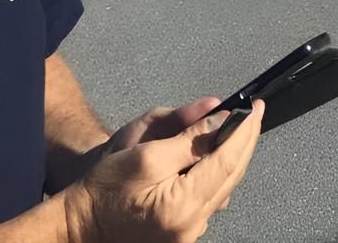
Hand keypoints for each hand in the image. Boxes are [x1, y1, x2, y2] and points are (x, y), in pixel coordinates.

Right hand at [62, 102, 262, 242]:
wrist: (80, 224)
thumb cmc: (105, 190)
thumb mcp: (146, 154)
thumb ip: (188, 138)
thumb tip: (221, 120)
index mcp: (182, 206)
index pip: (227, 161)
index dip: (245, 131)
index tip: (256, 108)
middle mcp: (191, 226)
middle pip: (231, 175)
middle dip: (245, 141)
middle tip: (254, 112)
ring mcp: (188, 234)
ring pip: (224, 187)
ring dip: (233, 157)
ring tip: (237, 129)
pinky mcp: (183, 234)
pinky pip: (211, 198)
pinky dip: (218, 174)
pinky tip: (216, 156)